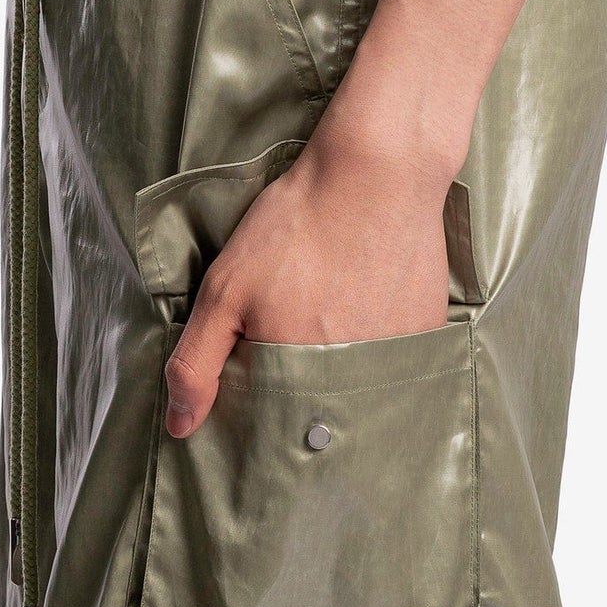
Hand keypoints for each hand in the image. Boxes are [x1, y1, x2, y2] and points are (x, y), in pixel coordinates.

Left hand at [163, 134, 452, 437]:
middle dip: (302, 392)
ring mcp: (396, 364)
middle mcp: (353, 388)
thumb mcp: (226, 290)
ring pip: (359, 391)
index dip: (262, 412)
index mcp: (302, 385)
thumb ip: (197, 362)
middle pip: (321, 415)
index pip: (278, 433)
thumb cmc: (297, 227)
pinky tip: (368, 308)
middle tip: (299, 329)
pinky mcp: (427, 339)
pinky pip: (396, 363)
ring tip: (331, 315)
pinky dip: (379, 347)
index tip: (256, 377)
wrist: (380, 174)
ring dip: (342, 371)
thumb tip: (179, 426)